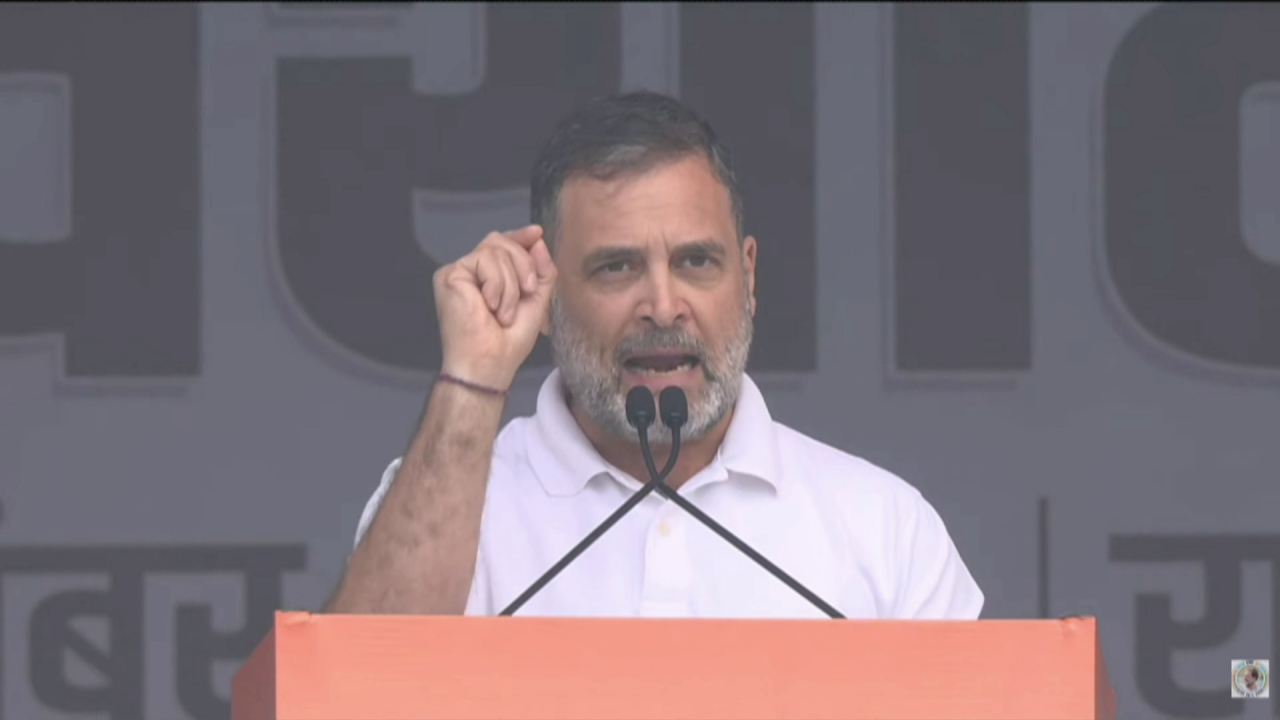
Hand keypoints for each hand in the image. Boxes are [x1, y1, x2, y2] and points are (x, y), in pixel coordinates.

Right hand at [433, 225, 556, 389]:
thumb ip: (540, 270)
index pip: (501, 245)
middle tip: (528, 292)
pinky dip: (497, 285)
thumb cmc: (508, 342)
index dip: (520, 237)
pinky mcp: (450, 274)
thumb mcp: (535, 301)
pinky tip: (490, 306)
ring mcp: (459, 272)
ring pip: (495, 250)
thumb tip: (537, 240)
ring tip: (504, 312)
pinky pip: (484, 260)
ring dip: (511, 284)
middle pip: (500, 241)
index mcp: (488, 277)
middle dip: (523, 264)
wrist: (489, 362)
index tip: (537, 233)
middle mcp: (471, 271)